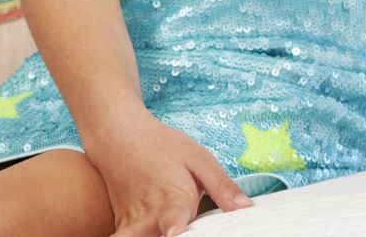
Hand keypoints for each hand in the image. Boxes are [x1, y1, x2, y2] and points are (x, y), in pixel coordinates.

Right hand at [90, 114, 252, 236]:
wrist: (119, 138)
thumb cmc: (163, 147)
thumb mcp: (198, 158)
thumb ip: (221, 186)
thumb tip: (246, 208)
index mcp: (172, 196)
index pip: (173, 216)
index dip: (175, 226)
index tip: (175, 231)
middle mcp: (148, 215)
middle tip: (179, 230)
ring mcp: (132, 224)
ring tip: (163, 231)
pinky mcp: (122, 228)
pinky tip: (153, 232)